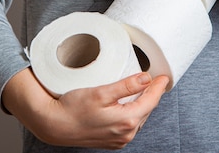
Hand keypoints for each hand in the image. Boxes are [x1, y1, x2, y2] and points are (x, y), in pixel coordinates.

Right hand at [2, 68, 168, 148]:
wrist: (55, 126)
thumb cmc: (73, 108)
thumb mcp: (101, 92)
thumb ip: (126, 86)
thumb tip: (146, 78)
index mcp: (127, 121)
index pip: (151, 101)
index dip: (158, 87)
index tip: (163, 77)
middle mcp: (126, 134)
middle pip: (146, 110)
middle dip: (151, 94)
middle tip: (153, 80)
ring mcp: (119, 140)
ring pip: (138, 118)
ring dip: (141, 104)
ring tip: (141, 90)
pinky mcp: (112, 142)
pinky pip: (128, 126)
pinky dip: (131, 114)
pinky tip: (127, 105)